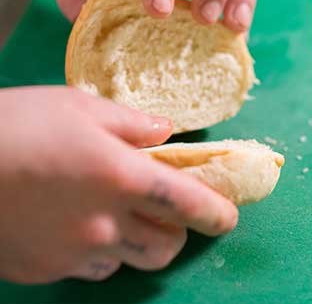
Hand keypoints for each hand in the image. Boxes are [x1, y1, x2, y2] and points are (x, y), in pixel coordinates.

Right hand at [0, 87, 237, 283]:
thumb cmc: (17, 124)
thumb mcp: (79, 106)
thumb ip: (131, 123)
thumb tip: (165, 132)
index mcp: (122, 176)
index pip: (189, 204)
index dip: (217, 214)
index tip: (227, 217)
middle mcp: (105, 222)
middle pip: (167, 246)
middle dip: (177, 231)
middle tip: (166, 212)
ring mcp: (74, 252)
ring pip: (132, 262)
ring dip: (139, 244)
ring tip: (120, 218)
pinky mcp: (46, 269)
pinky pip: (90, 269)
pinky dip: (97, 254)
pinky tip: (77, 228)